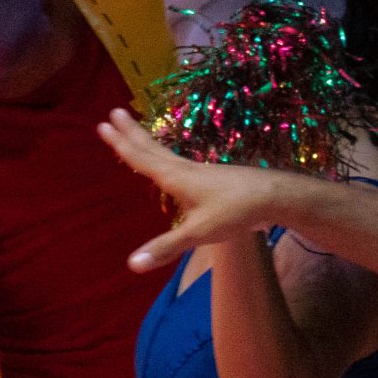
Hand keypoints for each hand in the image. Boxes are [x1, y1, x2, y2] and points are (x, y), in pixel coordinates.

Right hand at [98, 109, 298, 271]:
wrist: (274, 196)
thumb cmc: (236, 211)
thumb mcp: (199, 233)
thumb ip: (166, 247)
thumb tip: (132, 264)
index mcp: (176, 178)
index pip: (141, 159)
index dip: (121, 144)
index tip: (103, 125)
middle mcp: (185, 169)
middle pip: (152, 148)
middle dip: (131, 132)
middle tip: (114, 113)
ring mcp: (200, 171)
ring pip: (166, 152)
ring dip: (147, 141)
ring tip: (135, 132)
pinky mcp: (212, 177)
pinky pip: (178, 161)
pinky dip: (164, 156)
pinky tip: (170, 163)